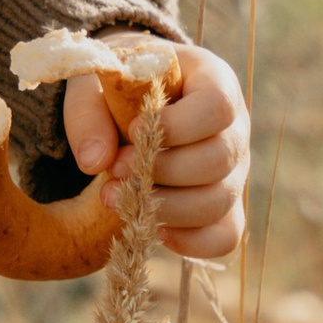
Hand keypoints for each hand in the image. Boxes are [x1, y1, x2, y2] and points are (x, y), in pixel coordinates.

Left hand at [62, 33, 249, 260]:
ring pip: (219, 203)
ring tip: (119, 197)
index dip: (177, 125)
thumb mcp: (95, 84)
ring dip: (165, 208)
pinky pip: (224, 236)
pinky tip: (150, 225)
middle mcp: (234, 128)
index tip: (133, 129)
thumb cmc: (118, 88)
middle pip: (218, 160)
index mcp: (213, 81)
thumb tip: (94, 162)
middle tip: (117, 169)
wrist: (129, 108)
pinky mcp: (226, 208)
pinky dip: (188, 240)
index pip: (218, 107)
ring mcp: (234, 172)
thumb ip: (88, 114)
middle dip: (162, 172)